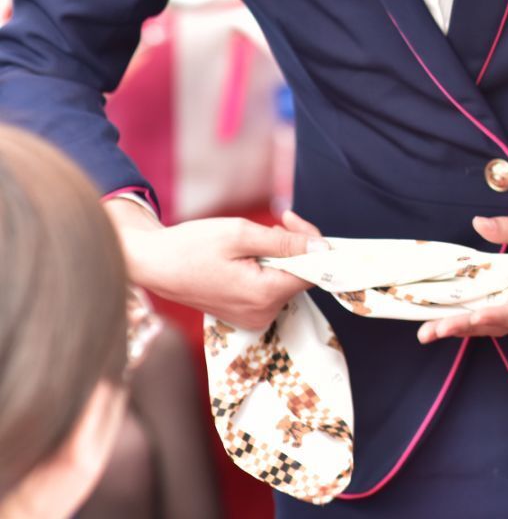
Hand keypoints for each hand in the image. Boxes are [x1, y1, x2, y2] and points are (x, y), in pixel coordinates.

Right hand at [107, 200, 325, 329]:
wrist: (153, 264)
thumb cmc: (191, 246)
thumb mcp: (241, 234)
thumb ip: (285, 242)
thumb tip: (323, 248)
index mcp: (264, 295)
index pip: (312, 271)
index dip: (311, 244)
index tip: (291, 221)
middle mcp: (262, 314)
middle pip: (300, 276)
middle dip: (295, 246)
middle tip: (277, 222)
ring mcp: (253, 318)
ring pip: (286, 281)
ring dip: (281, 256)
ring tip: (256, 238)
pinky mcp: (245, 314)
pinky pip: (270, 289)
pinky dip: (268, 268)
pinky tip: (250, 254)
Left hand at [417, 178, 507, 344]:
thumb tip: (479, 224)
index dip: (492, 318)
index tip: (466, 320)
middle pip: (504, 324)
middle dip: (465, 328)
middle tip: (428, 333)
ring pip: (501, 322)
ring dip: (467, 325)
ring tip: (430, 330)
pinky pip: (504, 311)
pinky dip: (478, 314)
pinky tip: (452, 315)